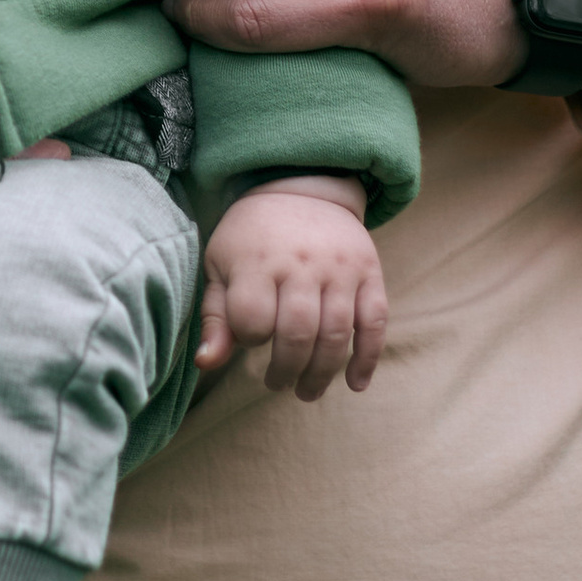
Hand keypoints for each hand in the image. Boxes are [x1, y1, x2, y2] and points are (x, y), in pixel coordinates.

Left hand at [195, 177, 385, 397]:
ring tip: (306, 391)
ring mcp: (339, 268)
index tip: (249, 337)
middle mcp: (301, 263)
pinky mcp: (369, 272)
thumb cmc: (250, 238)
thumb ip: (215, 316)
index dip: (248, 338)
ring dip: (321, 373)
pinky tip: (355, 384)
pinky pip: (375, 322)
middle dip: (286, 370)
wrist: (300, 188)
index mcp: (257, 260)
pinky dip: (367, 358)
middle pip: (297, 333)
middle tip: (277, 383)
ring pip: (336, 334)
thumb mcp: (220, 266)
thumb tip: (205, 364)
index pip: (251, 319)